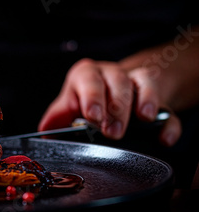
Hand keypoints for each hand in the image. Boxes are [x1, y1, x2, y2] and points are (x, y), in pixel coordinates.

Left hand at [38, 58, 180, 145]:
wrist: (113, 91)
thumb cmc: (89, 98)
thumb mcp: (71, 103)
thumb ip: (59, 114)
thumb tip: (44, 130)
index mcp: (88, 74)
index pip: (89, 78)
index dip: (92, 95)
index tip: (92, 115)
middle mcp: (112, 75)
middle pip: (117, 83)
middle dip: (116, 107)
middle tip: (112, 131)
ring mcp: (136, 85)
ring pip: (144, 84)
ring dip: (143, 102)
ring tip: (142, 119)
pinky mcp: (157, 101)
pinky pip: (167, 110)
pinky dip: (168, 124)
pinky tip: (163, 137)